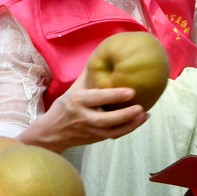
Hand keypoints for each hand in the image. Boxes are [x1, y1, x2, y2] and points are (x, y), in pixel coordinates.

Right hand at [18, 68, 147, 152]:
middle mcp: (83, 117)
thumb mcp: (72, 90)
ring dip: (130, 125)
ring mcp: (89, 130)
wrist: (52, 132)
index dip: (114, 95)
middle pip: (105, 120)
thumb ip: (88, 76)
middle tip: (141, 107)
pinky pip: (113, 136)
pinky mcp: (95, 139)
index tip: (131, 91)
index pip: (97, 98)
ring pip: (111, 132)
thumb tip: (103, 55)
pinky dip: (128, 129)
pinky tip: (140, 120)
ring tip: (144, 115)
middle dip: (124, 115)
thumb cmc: (65, 106)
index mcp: (76, 101)